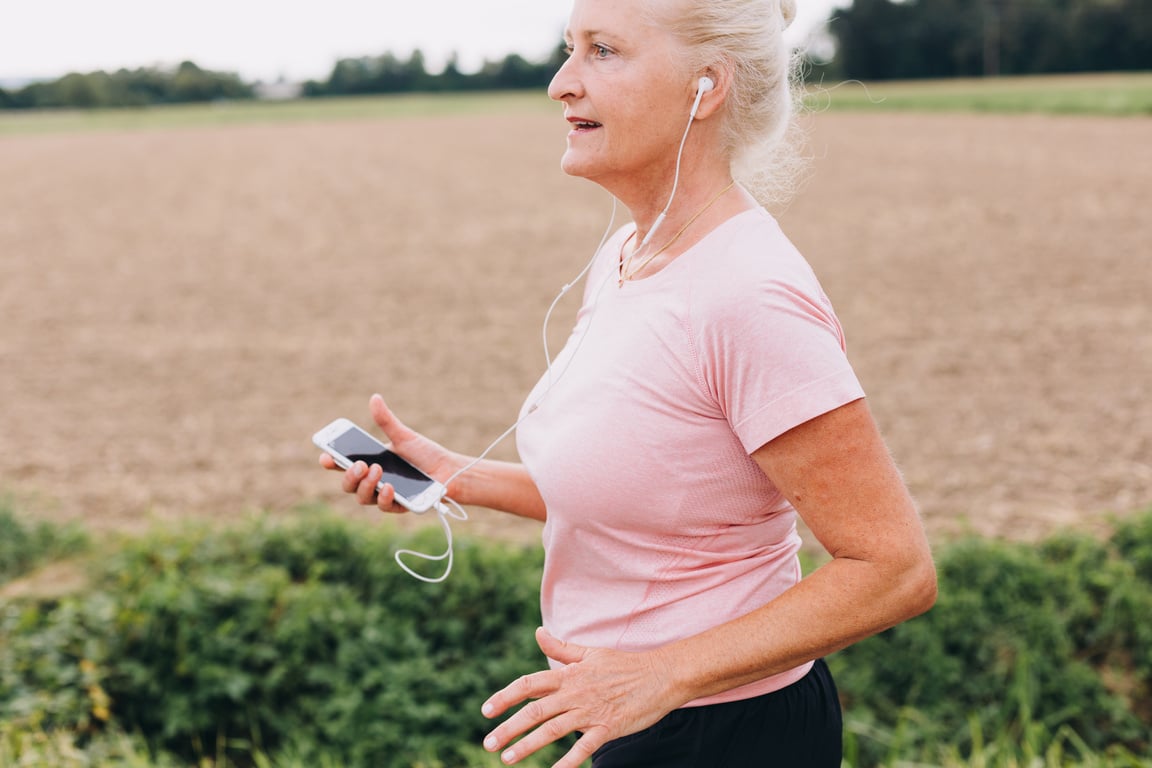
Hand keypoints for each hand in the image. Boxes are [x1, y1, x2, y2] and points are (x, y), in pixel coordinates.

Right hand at [318, 393, 463, 512]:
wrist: (449, 471)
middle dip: (350, 476)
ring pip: (363, 498)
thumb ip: (386, 421)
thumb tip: (375, 398)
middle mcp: (374, 482)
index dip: (331, 462)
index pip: (344, 465)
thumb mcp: (403, 436)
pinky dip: (385, 497)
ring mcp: (385, 495)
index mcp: (371, 464)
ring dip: (366, 485)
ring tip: (376, 470)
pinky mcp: (399, 506)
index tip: (325, 457)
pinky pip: (385, 506)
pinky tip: (390, 487)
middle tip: (360, 464)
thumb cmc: (425, 454)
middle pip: (349, 485)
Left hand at [481, 628, 679, 766]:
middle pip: (535, 711)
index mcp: (569, 674)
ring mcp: (591, 711)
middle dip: (508, 728)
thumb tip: (538, 633)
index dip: (505, 697)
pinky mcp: (608, 728)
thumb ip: (561, 649)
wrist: (661, 675)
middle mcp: (576, 692)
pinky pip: (584, 748)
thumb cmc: (624, 664)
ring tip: (507, 758)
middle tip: (488, 743)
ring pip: (552, 730)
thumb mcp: (591, 653)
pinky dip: (567, 761)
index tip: (486, 710)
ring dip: (527, 745)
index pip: (529, 684)